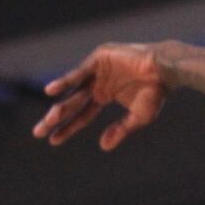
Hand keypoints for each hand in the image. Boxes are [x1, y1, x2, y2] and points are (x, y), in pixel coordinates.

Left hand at [31, 42, 169, 150]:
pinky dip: (66, 81)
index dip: (68, 128)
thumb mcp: (139, 117)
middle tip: (38, 133)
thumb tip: (103, 146)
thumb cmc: (157, 92)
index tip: (52, 140)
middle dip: (55, 119)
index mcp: (105, 95)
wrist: (166, 69)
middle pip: (72, 104)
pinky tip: (51, 91)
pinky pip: (79, 72)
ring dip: (61, 105)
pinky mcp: (99, 58)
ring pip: (74, 91)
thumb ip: (120, 130)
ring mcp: (97, 70)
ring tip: (49, 120)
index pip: (82, 115)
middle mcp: (97, 83)